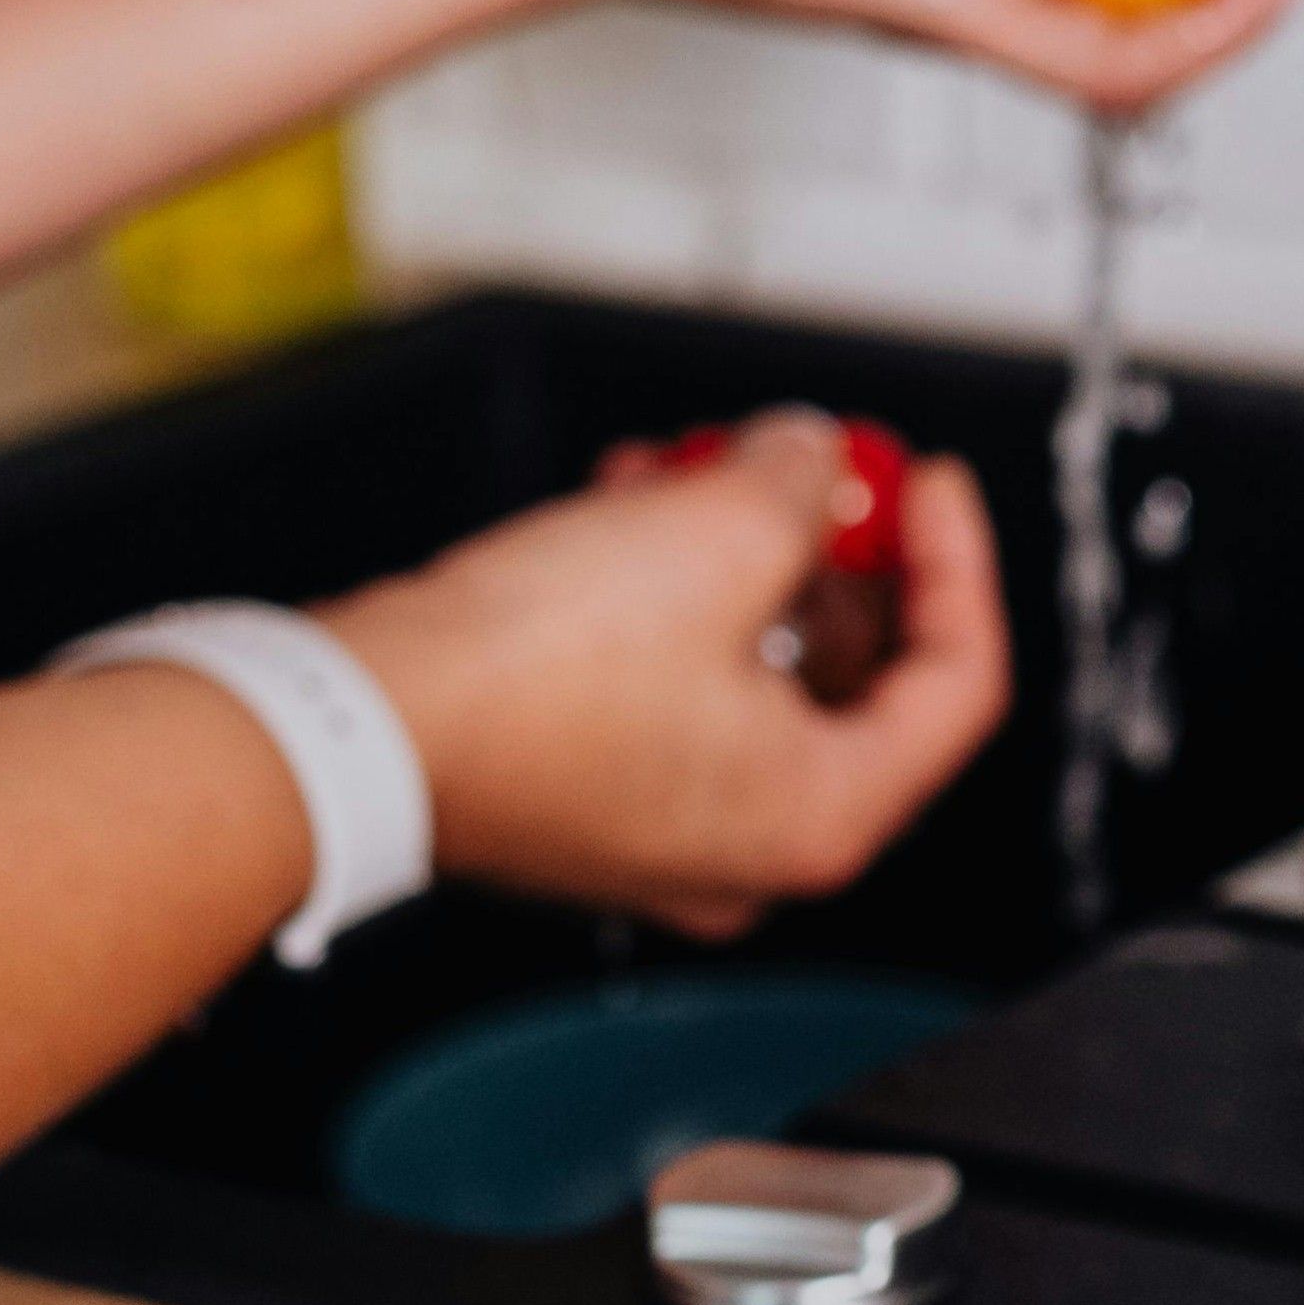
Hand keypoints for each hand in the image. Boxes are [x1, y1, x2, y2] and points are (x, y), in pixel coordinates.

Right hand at [316, 410, 1011, 937]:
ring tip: (700, 463)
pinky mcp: (585, 791)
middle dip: (830, 547)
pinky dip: (667, 592)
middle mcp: (751, 849)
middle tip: (811, 465)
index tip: (930, 483)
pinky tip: (633, 502)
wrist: (345, 727)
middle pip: (855, 673)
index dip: (958, 562)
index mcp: (823, 818)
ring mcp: (664, 829)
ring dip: (736, 550)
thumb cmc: (521, 677)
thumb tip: (808, 455)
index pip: (957, 686)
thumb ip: (800, 481)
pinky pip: (670, 678)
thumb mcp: (717, 533)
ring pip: (753, 664)